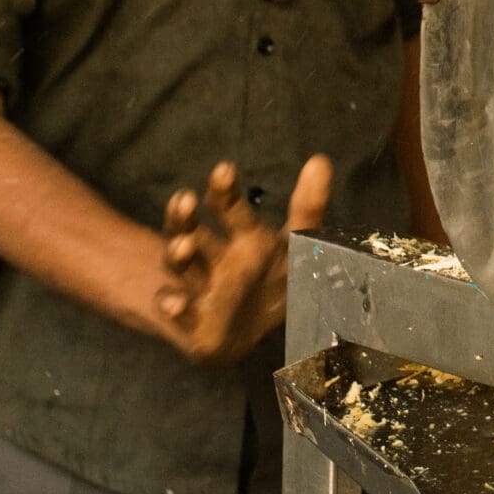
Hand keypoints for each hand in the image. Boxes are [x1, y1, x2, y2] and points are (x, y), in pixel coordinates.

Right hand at [153, 156, 331, 365]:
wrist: (246, 333)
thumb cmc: (271, 280)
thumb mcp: (295, 246)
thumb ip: (308, 208)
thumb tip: (320, 160)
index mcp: (241, 236)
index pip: (227, 206)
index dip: (224, 188)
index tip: (224, 169)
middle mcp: (213, 257)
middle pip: (192, 230)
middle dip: (186, 216)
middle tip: (185, 198)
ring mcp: (198, 288)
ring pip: (179, 265)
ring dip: (178, 254)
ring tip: (183, 244)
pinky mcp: (191, 322)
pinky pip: (176, 313)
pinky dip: (172, 306)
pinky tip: (173, 301)